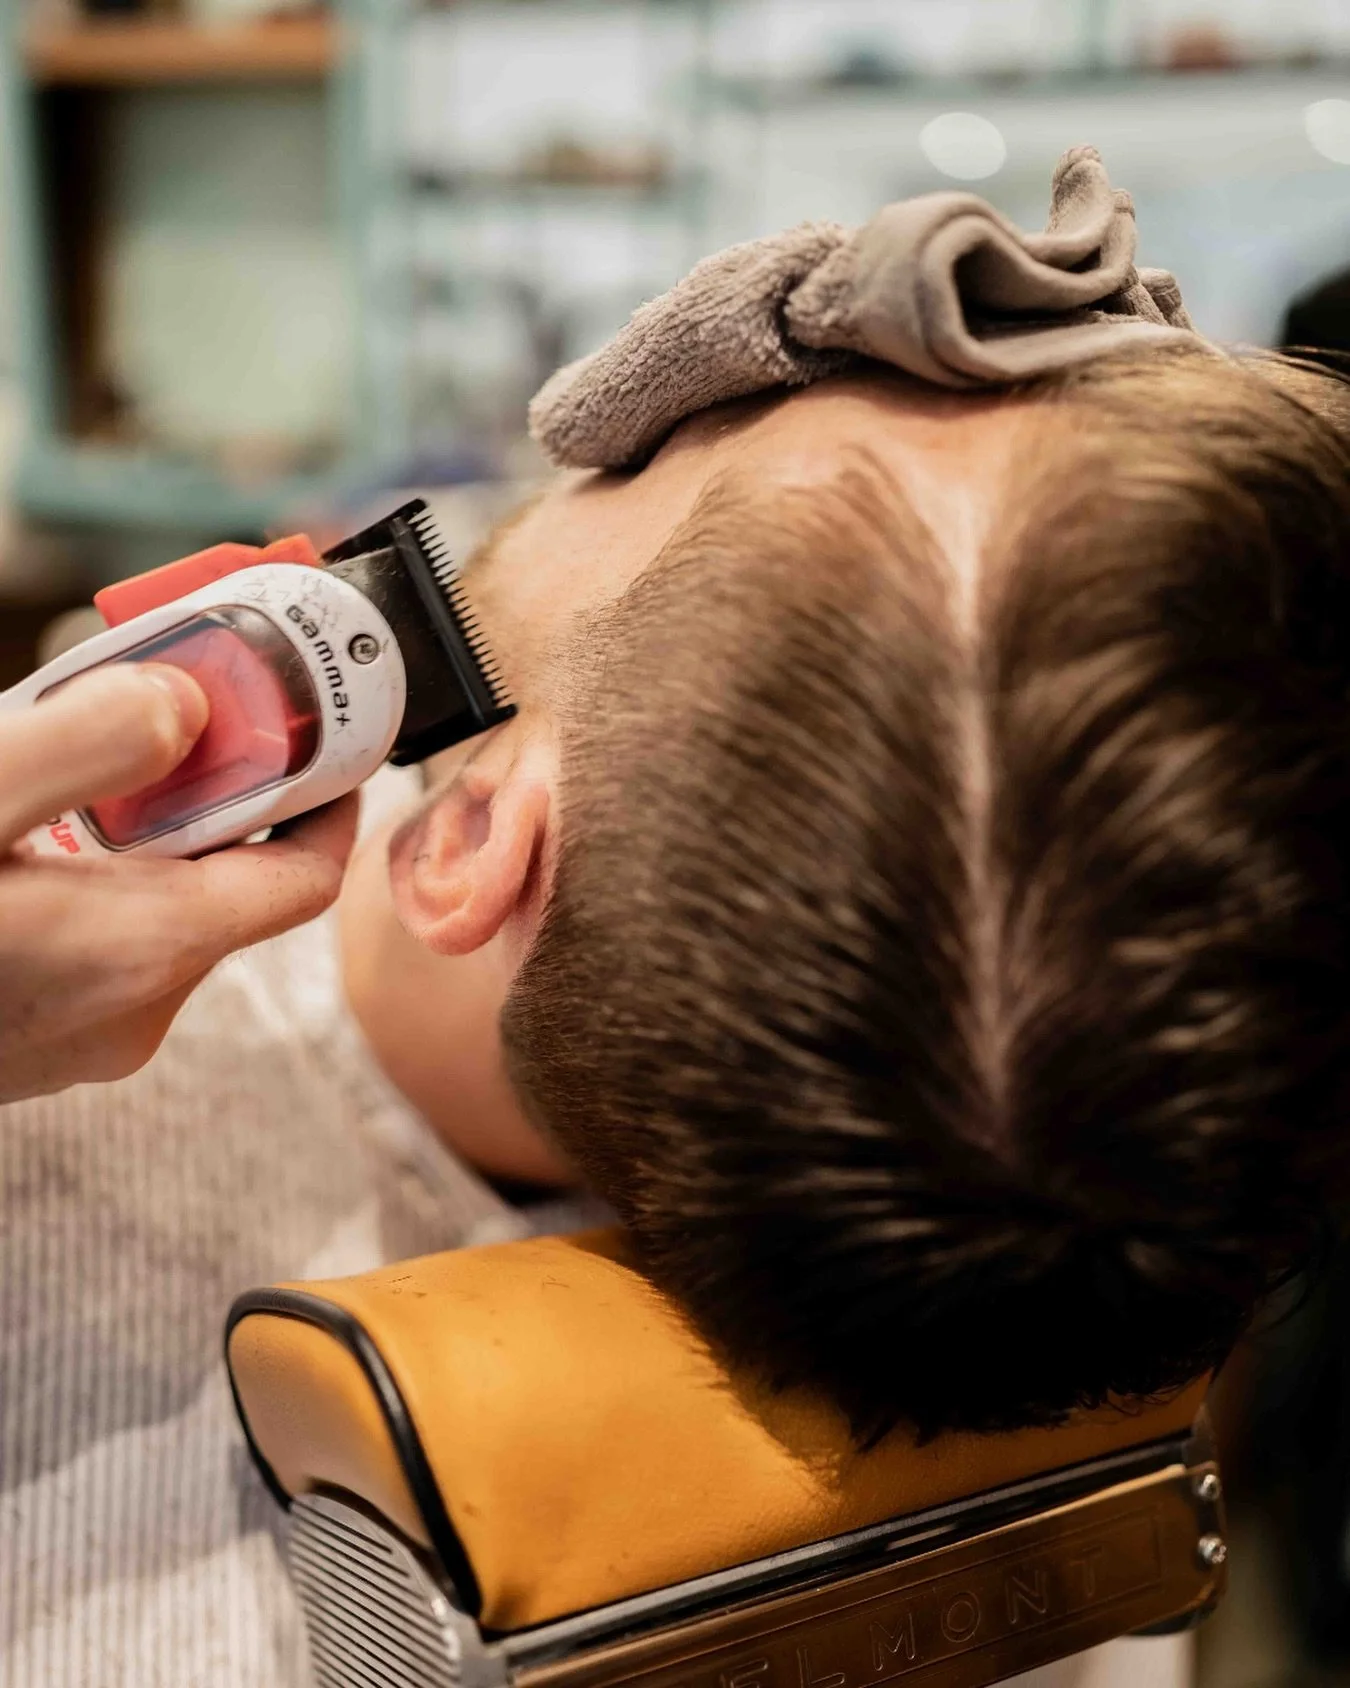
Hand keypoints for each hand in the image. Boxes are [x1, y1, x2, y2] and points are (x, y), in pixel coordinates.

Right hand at [0, 661, 357, 1100]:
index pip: (307, 874)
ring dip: (135, 830)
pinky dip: (89, 880)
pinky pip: (100, 943)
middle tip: (158, 708)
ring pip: (159, 908)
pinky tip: (15, 842)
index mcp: (148, 945)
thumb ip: (80, 747)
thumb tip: (186, 703)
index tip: (312, 728)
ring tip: (60, 766)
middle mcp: (138, 1005)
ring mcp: (87, 1035)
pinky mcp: (38, 1043)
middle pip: (229, 880)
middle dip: (203, 787)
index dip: (326, 794)